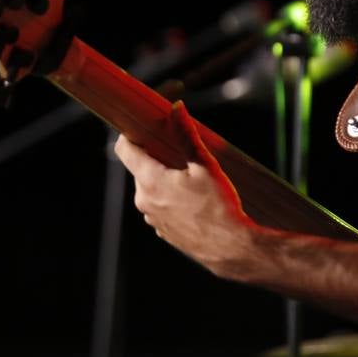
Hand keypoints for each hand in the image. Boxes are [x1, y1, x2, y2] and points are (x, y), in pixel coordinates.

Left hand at [114, 102, 260, 279]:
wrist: (232, 248)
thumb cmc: (219, 206)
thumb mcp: (204, 166)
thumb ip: (186, 135)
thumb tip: (176, 108)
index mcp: (149, 180)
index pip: (124, 149)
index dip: (131, 134)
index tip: (144, 127)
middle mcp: (144, 201)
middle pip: (141, 168)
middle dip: (157, 157)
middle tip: (180, 152)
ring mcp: (152, 219)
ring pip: (152, 189)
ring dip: (166, 180)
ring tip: (193, 179)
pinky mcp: (163, 232)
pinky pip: (161, 207)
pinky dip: (172, 199)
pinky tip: (195, 201)